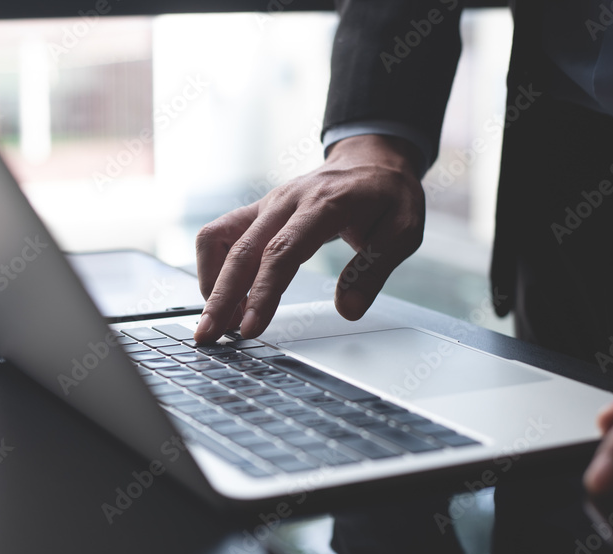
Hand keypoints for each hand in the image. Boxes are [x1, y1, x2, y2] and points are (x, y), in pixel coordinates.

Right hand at [193, 134, 425, 343]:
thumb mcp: (403, 230)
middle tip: (209, 336)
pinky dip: (214, 267)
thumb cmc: (387, 194)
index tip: (251, 328)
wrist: (372, 159)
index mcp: (322, 205)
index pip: (282, 251)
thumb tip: (349, 310)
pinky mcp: (256, 212)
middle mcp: (286, 201)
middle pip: (241, 251)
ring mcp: (266, 205)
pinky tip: (227, 297)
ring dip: (212, 282)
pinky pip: (219, 234)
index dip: (262, 292)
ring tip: (222, 321)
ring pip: (219, 240)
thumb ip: (374, 270)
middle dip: (220, 298)